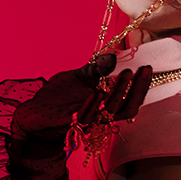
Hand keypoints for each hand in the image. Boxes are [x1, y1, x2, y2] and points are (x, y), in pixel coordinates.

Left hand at [10, 55, 152, 142]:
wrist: (34, 113)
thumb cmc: (58, 98)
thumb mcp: (79, 77)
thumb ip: (96, 69)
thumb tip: (114, 54)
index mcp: (105, 107)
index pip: (131, 100)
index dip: (141, 86)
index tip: (146, 68)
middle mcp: (100, 117)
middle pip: (128, 109)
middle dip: (137, 89)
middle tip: (142, 70)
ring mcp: (87, 122)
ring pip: (110, 113)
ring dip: (119, 93)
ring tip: (125, 73)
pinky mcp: (70, 124)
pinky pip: (85, 117)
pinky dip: (92, 104)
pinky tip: (97, 90)